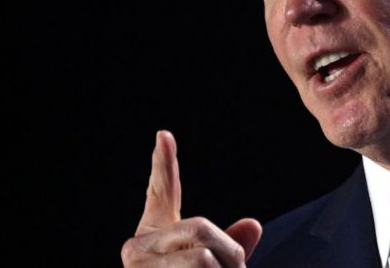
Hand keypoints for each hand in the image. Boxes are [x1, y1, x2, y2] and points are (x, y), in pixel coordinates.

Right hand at [121, 131, 261, 266]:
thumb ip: (229, 248)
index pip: (161, 193)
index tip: (164, 134)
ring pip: (203, 257)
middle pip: (201, 228)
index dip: (164, 163)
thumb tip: (253, 224)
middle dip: (229, 254)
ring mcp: (137, 264)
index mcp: (155, 237)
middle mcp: (139, 247)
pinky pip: (200, 266)